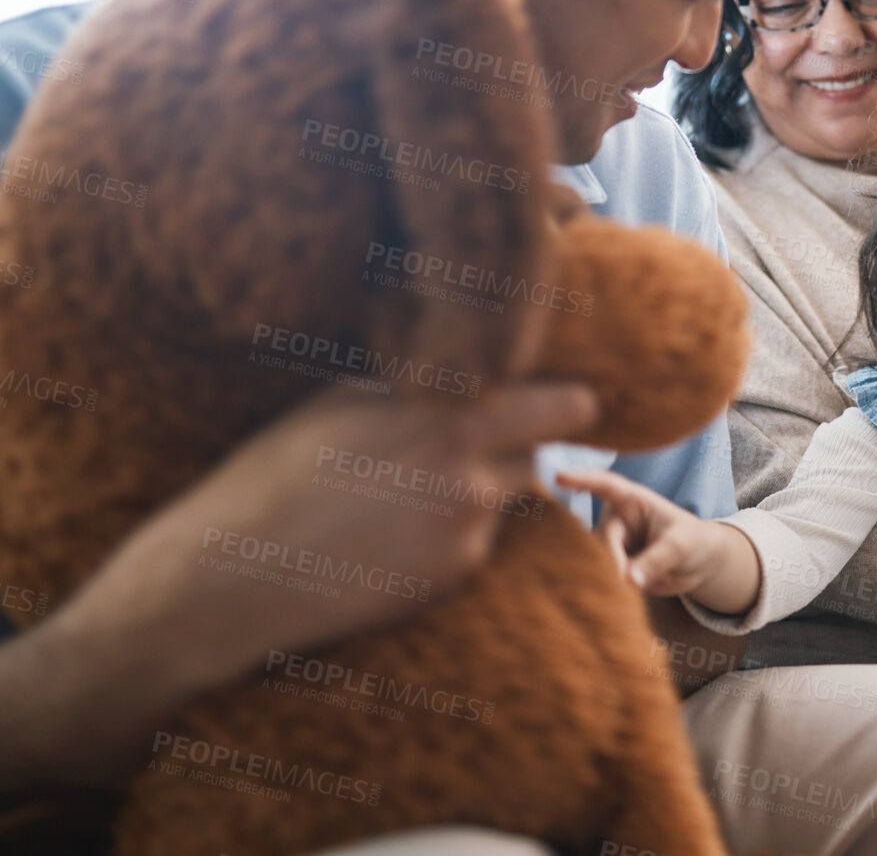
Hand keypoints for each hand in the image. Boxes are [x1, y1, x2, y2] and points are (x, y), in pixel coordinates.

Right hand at [2, 380, 598, 790]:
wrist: (232, 575)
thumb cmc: (275, 472)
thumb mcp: (345, 400)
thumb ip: (422, 387)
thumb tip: (471, 365)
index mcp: (448, 418)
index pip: (558, 403)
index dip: (570, 401)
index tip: (578, 397)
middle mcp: (471, 476)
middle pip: (543, 454)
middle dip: (528, 447)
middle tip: (500, 443)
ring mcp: (466, 533)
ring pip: (508, 500)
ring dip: (486, 491)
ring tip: (414, 492)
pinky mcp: (452, 577)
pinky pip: (477, 542)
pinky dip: (455, 533)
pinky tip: (396, 533)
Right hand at [555, 470, 757, 612]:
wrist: (699, 565)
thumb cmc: (693, 541)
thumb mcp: (681, 546)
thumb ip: (656, 559)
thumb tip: (630, 580)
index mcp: (633, 501)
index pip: (606, 486)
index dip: (582, 480)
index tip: (559, 476)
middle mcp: (616, 520)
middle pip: (601, 538)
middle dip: (613, 561)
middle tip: (631, 581)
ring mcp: (611, 545)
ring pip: (596, 561)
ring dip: (610, 577)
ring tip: (630, 591)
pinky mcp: (610, 568)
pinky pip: (601, 578)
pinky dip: (609, 589)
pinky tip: (617, 600)